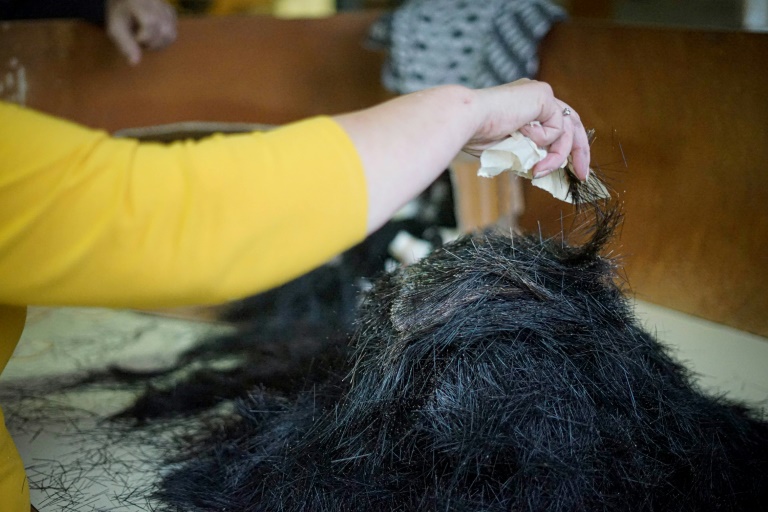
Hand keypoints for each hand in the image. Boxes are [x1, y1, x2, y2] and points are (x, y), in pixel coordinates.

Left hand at [106, 0, 176, 64]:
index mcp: (140, 4)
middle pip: (165, 33)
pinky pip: (173, 33)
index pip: (150, 24)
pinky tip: (154, 34)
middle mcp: (156, 4)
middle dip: (152, 43)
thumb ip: (125, 45)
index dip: (142, 37)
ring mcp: (166, 8)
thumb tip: (134, 63)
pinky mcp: (171, 13)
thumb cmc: (119, 14)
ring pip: (171, 35)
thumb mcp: (115, 28)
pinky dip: (164, 39)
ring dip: (159, 43)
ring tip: (147, 39)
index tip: (133, 37)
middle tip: (139, 39)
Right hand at [464, 79, 590, 180]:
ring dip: (555, 157)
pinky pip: (556, 127)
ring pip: (566, 130)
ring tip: (538, 170)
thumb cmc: (475, 135)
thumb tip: (541, 170)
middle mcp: (535, 96)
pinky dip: (543, 140)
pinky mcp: (543, 95)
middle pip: (572, 123)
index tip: (571, 170)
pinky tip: (522, 135)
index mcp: (525, 106)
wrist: (466, 121)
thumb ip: (527, 154)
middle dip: (579, 152)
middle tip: (581, 175)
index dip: (565, 148)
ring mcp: (540, 94)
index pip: (556, 125)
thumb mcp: (509, 150)